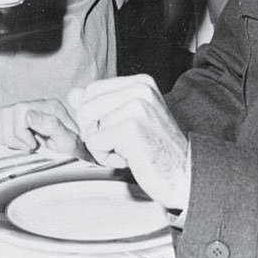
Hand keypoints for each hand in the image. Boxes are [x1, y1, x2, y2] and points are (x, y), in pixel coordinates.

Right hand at [0, 99, 87, 156]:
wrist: (77, 157)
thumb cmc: (74, 153)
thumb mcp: (69, 143)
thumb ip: (53, 126)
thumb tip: (29, 115)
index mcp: (51, 107)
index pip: (21, 110)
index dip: (22, 132)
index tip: (34, 146)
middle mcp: (38, 104)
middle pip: (8, 112)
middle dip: (14, 136)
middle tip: (30, 147)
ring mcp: (27, 110)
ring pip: (0, 114)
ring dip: (7, 136)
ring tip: (23, 145)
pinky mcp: (18, 118)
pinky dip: (1, 134)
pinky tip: (16, 143)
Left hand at [68, 75, 190, 210]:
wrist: (184, 175)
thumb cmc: (154, 149)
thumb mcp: (127, 119)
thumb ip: (100, 104)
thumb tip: (73, 93)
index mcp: (141, 82)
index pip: (92, 90)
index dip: (94, 117)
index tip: (118, 131)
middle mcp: (140, 88)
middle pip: (85, 107)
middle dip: (94, 132)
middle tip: (122, 145)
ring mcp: (137, 106)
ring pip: (88, 126)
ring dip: (101, 147)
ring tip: (127, 151)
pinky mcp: (131, 128)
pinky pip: (95, 143)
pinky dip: (106, 157)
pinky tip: (130, 159)